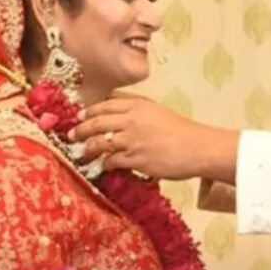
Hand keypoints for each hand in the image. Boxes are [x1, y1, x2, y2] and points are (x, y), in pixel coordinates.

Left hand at [70, 92, 238, 182]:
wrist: (197, 147)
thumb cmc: (182, 131)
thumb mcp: (158, 111)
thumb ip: (138, 108)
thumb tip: (117, 111)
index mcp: (139, 105)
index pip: (106, 103)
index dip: (90, 110)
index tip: (80, 115)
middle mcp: (132, 120)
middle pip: (97, 121)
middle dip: (81, 129)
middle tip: (72, 135)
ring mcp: (132, 139)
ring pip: (100, 142)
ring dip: (88, 149)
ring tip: (82, 154)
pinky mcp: (135, 159)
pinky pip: (111, 161)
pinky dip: (104, 164)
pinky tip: (102, 166)